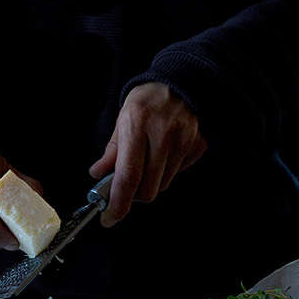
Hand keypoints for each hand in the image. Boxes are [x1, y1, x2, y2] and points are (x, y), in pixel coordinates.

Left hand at [89, 82, 206, 225]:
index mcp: (138, 125)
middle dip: (134, 196)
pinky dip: (167, 171)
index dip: (118, 202)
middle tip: (126, 187)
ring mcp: (184, 141)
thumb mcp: (124, 117)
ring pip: (163, 184)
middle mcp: (163, 135)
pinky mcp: (199, 146)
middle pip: (148, 189)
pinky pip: (178, 173)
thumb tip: (98, 175)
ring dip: (150, 182)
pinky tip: (164, 152)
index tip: (109, 217)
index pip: (128, 176)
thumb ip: (112, 150)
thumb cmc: (149, 100)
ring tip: (147, 161)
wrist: (184, 82)